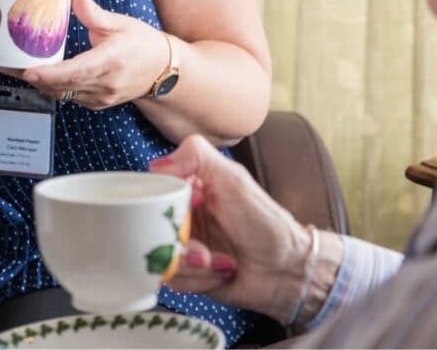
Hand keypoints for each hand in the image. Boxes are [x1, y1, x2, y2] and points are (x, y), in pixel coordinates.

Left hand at [14, 0, 170, 107]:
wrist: (162, 70)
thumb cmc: (143, 43)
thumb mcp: (119, 23)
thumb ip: (92, 10)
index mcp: (111, 61)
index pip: (77, 72)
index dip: (50, 74)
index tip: (28, 70)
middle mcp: (105, 84)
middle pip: (61, 85)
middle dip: (31, 76)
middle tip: (4, 62)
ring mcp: (100, 98)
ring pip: (61, 93)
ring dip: (38, 82)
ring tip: (13, 66)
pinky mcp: (96, 103)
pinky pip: (68, 96)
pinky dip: (52, 86)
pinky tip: (38, 73)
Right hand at [148, 135, 311, 323]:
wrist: (285, 267)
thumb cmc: (263, 220)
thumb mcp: (232, 178)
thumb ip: (195, 156)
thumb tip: (156, 166)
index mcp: (189, 187)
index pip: (153, 189)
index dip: (164, 202)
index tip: (191, 205)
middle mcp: (182, 215)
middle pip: (151, 228)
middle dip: (178, 243)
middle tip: (202, 248)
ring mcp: (183, 246)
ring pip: (160, 256)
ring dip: (193, 264)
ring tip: (218, 260)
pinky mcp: (187, 275)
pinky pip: (173, 280)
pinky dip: (198, 279)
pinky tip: (222, 271)